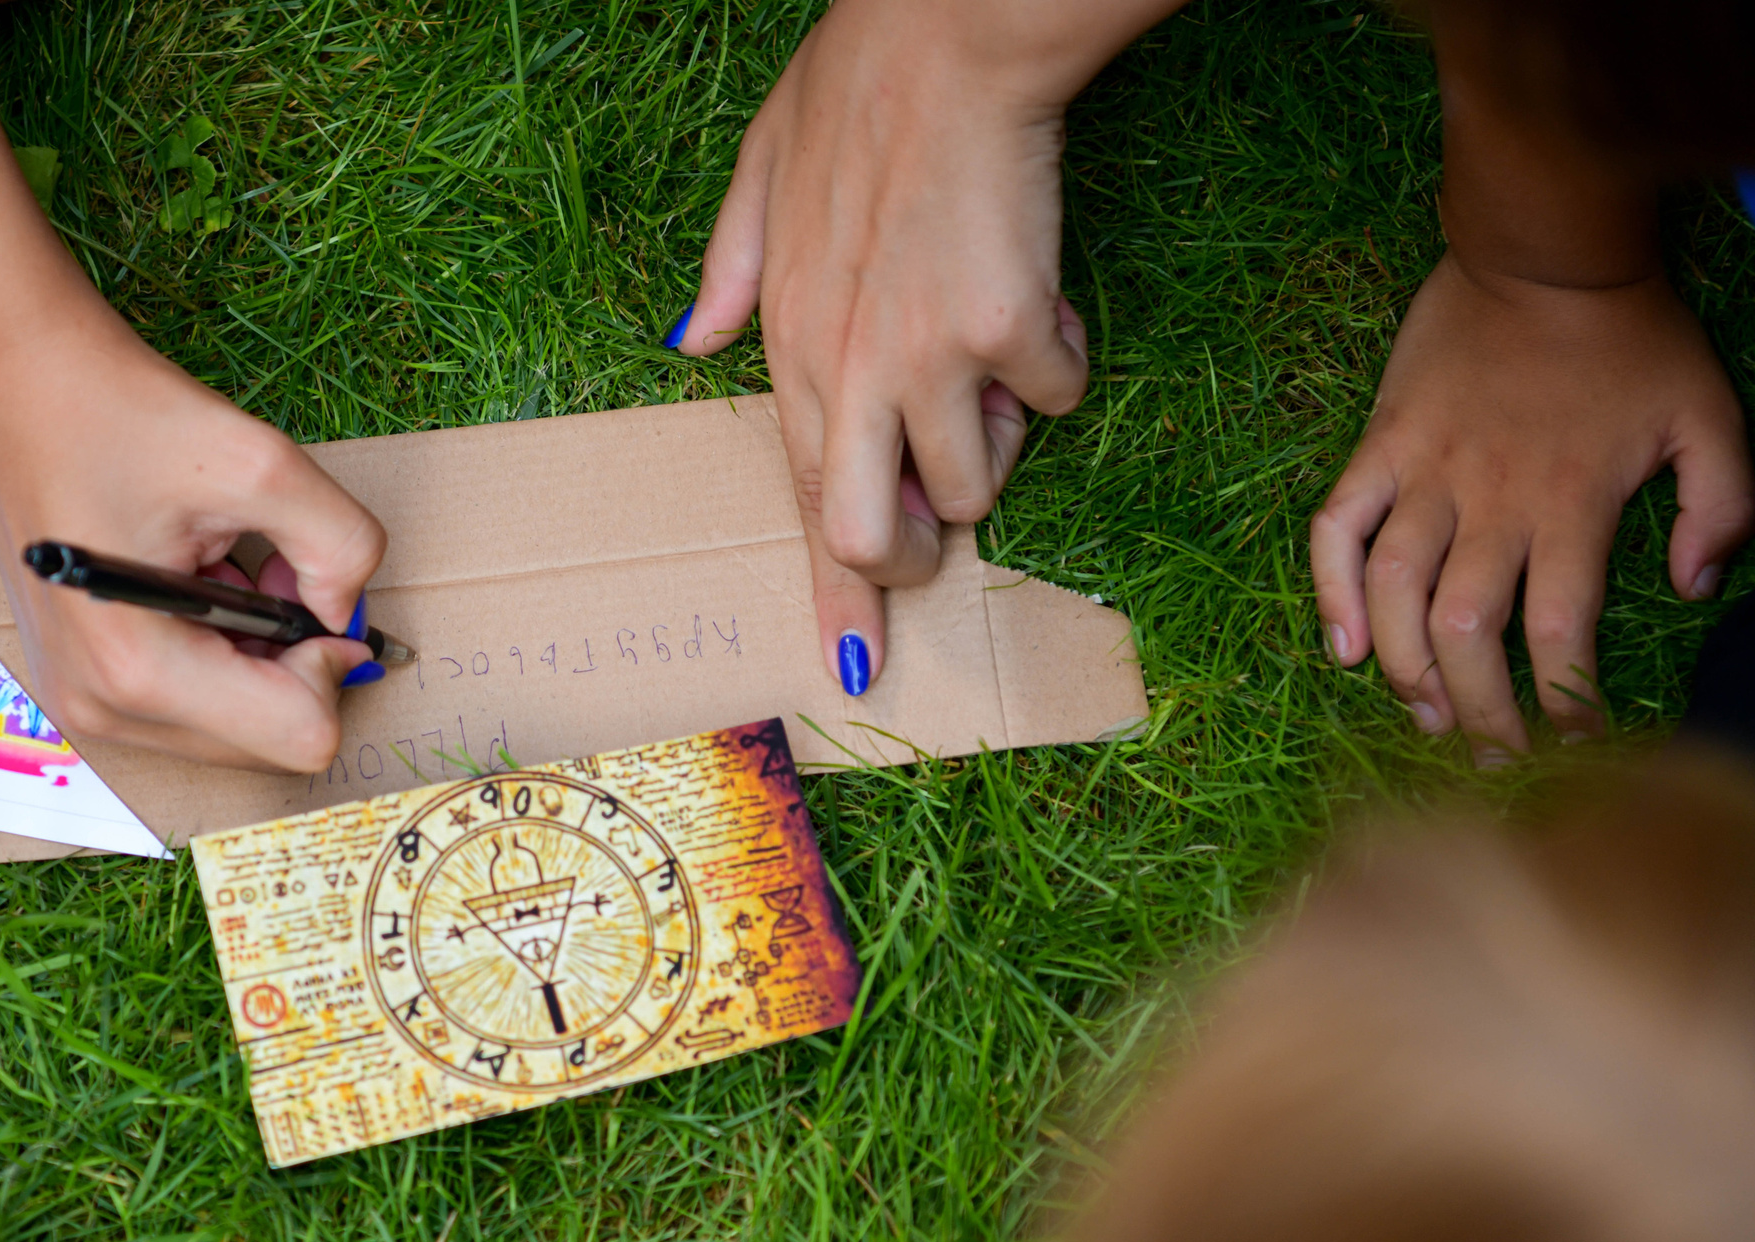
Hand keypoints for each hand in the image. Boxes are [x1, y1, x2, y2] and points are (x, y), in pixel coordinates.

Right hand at [0, 320, 384, 771]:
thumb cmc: (113, 412)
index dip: (330, 661)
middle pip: (267, 739)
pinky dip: (218, 651)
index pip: (299, 735)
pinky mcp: (84, 684)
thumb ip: (339, 544)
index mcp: (139, 669)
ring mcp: (86, 702)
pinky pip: (192, 703)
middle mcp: (104, 707)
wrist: (15, 379)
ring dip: (255, 653)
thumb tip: (349, 613)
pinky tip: (191, 580)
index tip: (303, 587)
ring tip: (221, 566)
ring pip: (235, 726)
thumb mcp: (259, 461)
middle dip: (291, 658)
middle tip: (263, 569)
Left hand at [673, 0, 1147, 696]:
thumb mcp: (759, 172)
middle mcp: (850, 371)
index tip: (847, 666)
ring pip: (977, 483)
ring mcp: (926, 358)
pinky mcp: (1006, 331)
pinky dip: (1064, 360)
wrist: (951, 39)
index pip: (800, 499)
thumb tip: (691, 340)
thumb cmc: (860, 92)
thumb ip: (731, 268)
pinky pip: (1059, 398)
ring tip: (993, 350)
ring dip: (1001, 437)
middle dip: (913, 559)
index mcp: (790, 344)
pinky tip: (1039, 295)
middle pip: (872, 538)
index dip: (831, 594)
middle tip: (938, 518)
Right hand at [1311, 253, 1754, 759]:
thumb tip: (1692, 589)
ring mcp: (1425, 475)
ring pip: (1393, 596)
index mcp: (1571, 507)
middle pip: (1464, 635)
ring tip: (1425, 717)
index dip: (1564, 707)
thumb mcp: (1710, 414)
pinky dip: (1329, 593)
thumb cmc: (1633, 335)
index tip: (1577, 747)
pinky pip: (1334, 530)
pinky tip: (1343, 647)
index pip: (1559, 638)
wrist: (1544, 247)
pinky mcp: (1379, 446)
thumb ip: (1721, 506)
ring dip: (1402, 671)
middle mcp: (1490, 504)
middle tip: (1490, 759)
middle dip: (1475, 713)